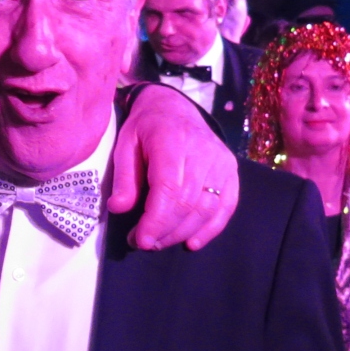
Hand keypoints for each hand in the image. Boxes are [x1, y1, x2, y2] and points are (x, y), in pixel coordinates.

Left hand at [111, 85, 239, 249]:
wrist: (173, 107)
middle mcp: (202, 151)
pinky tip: (191, 242)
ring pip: (207, 208)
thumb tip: (118, 208)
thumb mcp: (125, 145)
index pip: (169, 189)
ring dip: (182, 233)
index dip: (156, 220)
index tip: (140, 240)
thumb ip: (124, 178)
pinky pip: (226, 206)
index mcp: (172, 141)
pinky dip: (211, 229)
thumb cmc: (145, 128)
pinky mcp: (231, 170)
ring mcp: (221, 161)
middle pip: (187, 203)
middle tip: (143, 243)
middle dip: (164, 230)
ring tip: (159, 242)